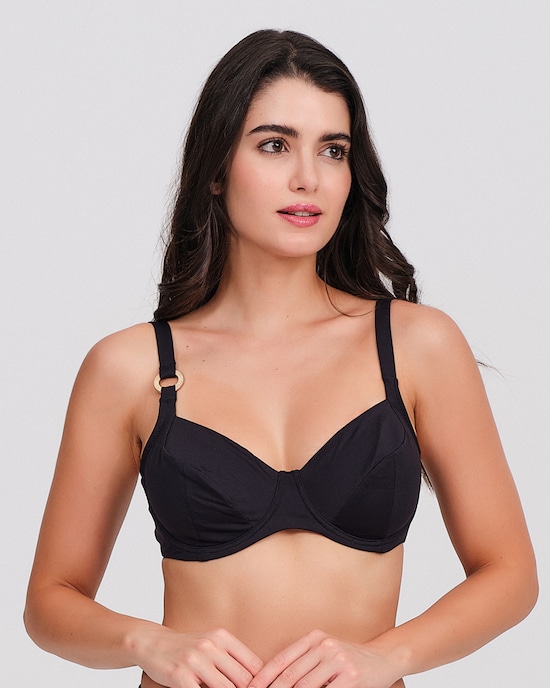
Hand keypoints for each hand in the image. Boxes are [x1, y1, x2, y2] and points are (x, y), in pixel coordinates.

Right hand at [136, 626, 262, 687]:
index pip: (253, 664)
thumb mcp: (211, 644)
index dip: (262, 682)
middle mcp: (211, 646)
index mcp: (222, 638)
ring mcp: (196, 661)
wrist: (152, 643)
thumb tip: (255, 679)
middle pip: (243, 679)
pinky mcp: (181, 676)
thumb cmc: (186, 647)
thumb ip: (231, 659)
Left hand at [248, 630, 401, 687]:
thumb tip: (273, 681)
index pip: (281, 660)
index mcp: (313, 638)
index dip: (263, 678)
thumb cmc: (349, 658)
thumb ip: (303, 662)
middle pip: (289, 676)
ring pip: (304, 686)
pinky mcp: (350, 677)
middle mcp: (324, 645)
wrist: (384, 658)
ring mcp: (338, 660)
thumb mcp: (324, 652)